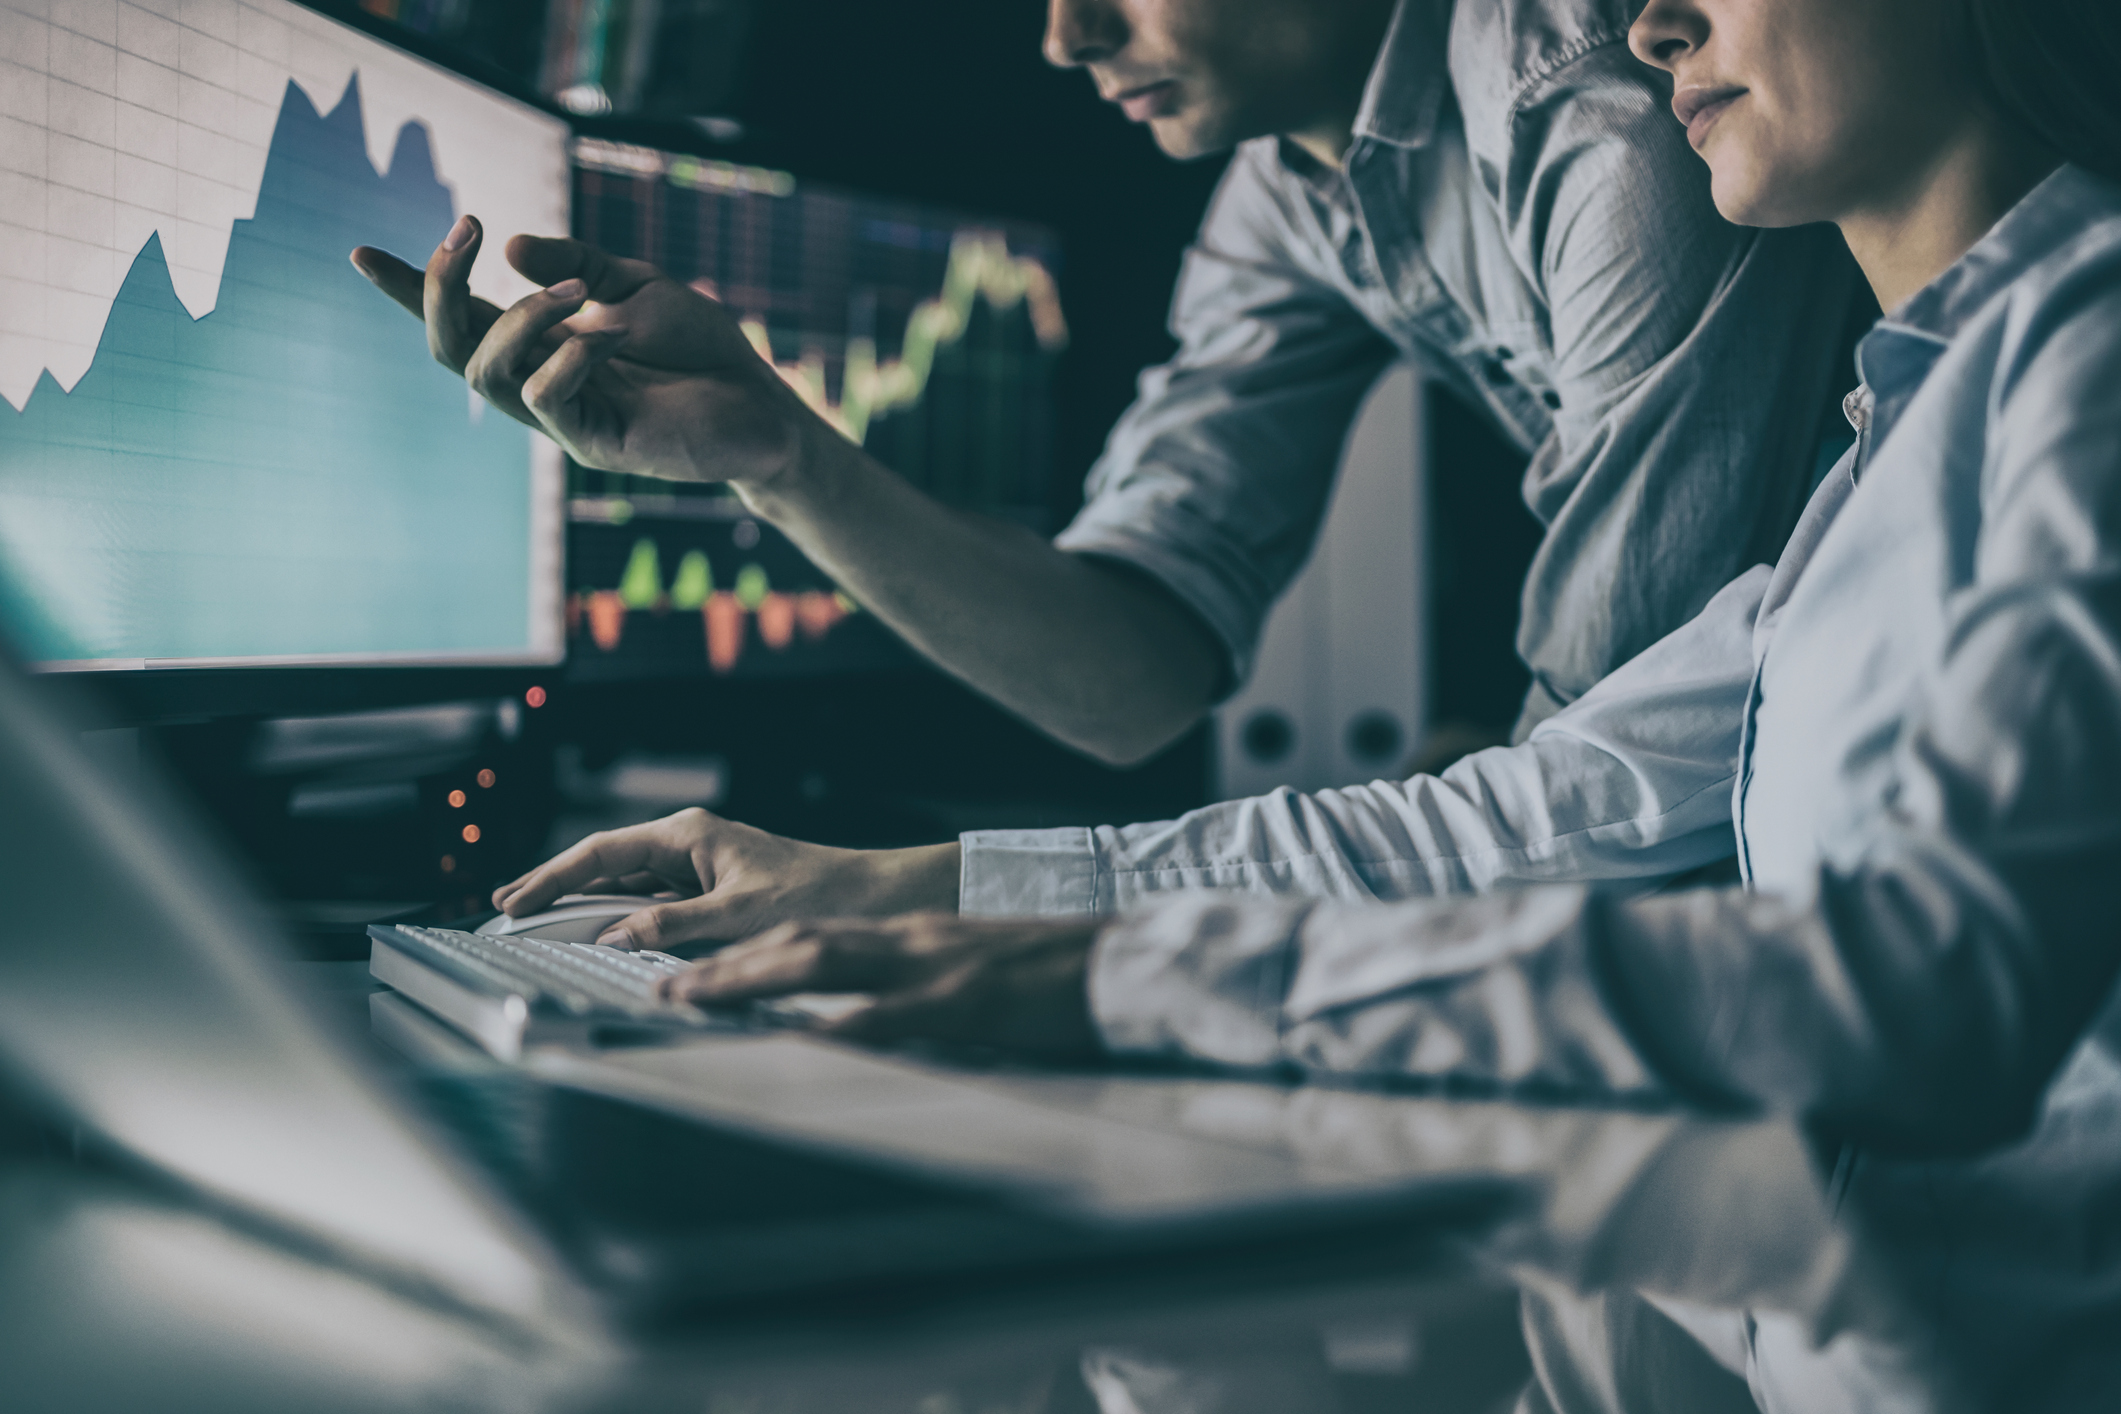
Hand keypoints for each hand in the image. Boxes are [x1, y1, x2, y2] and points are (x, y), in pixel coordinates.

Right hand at [350, 217, 815, 486]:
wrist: (762, 403)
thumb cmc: (700, 349)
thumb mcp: (635, 285)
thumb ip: (574, 262)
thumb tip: (507, 249)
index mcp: (540, 345)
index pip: (460, 317)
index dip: (410, 290)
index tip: (359, 253)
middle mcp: (539, 383)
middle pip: (450, 348)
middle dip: (440, 289)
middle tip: (464, 230)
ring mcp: (563, 419)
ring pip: (487, 375)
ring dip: (520, 318)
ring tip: (575, 292)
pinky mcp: (596, 445)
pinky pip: (548, 400)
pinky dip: (568, 356)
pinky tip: (609, 334)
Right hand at [492, 807, 958, 951]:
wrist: (873, 897)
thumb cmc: (817, 896)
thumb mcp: (739, 917)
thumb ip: (672, 927)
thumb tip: (616, 938)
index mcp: (689, 834)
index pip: (601, 852)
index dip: (551, 878)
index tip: (513, 903)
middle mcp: (690, 842)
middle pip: (605, 862)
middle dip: (555, 883)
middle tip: (506, 905)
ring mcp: (701, 864)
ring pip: (627, 881)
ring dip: (585, 900)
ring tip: (537, 916)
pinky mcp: (715, 887)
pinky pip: (653, 899)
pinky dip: (621, 914)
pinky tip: (601, 930)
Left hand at [661, 913, 1107, 1060]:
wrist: (1123, 962)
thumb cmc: (1059, 976)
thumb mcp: (979, 971)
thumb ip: (925, 985)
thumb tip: (870, 1018)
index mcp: (916, 938)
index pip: (817, 937)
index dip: (751, 955)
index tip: (698, 975)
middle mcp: (912, 942)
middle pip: (800, 942)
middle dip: (729, 966)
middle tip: (667, 990)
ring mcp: (934, 968)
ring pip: (823, 963)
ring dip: (751, 980)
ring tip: (694, 999)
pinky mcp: (963, 1002)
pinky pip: (886, 1015)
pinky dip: (832, 1028)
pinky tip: (792, 1040)